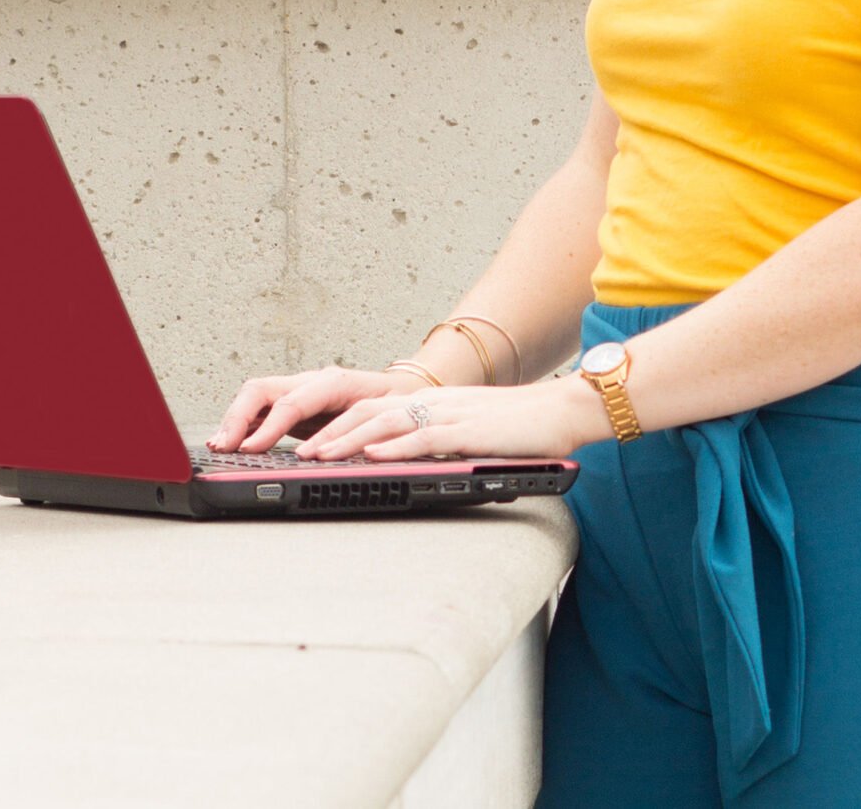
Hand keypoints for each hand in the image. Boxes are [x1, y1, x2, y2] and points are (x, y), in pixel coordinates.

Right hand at [208, 364, 396, 453]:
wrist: (400, 391)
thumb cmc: (394, 403)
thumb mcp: (385, 417)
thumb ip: (363, 433)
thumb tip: (336, 453)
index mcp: (334, 382)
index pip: (292, 402)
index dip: (269, 426)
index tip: (250, 449)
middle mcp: (310, 381)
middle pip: (261, 390)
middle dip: (237, 417)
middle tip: (223, 447)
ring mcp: (298, 389)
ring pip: (255, 396)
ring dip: (233, 420)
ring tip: (218, 445)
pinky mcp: (292, 403)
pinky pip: (259, 409)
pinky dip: (242, 424)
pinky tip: (230, 441)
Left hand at [296, 375, 611, 463]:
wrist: (564, 409)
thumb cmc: (520, 427)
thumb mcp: (467, 431)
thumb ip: (434, 441)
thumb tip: (400, 458)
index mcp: (430, 402)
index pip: (369, 408)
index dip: (333, 423)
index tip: (303, 442)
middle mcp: (433, 402)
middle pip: (367, 411)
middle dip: (328, 431)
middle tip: (296, 452)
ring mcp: (450, 414)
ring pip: (387, 422)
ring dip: (348, 440)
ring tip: (320, 455)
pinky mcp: (470, 431)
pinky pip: (425, 438)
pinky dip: (395, 447)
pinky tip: (373, 456)